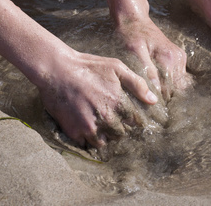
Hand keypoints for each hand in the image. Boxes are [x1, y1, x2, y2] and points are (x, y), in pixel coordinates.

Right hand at [37, 48, 157, 147]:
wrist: (57, 70)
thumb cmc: (88, 66)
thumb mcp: (116, 67)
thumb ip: (137, 84)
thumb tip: (153, 101)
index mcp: (119, 102)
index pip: (135, 122)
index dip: (131, 119)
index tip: (126, 115)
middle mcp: (107, 118)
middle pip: (121, 134)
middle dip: (118, 127)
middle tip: (109, 116)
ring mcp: (90, 127)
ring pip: (105, 141)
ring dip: (104, 135)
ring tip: (97, 121)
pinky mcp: (75, 132)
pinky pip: (87, 144)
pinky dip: (88, 138)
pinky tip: (85, 125)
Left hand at [116, 17, 191, 100]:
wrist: (134, 19)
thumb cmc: (130, 35)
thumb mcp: (134, 52)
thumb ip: (147, 71)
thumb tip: (155, 92)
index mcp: (168, 58)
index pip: (169, 90)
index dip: (158, 101)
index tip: (145, 108)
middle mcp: (178, 58)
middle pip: (175, 89)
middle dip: (163, 98)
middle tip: (146, 104)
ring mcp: (180, 58)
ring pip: (178, 85)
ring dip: (166, 92)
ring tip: (149, 96)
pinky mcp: (178, 57)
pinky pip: (177, 77)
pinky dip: (168, 83)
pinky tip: (154, 85)